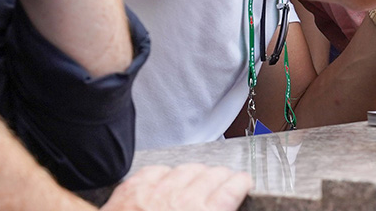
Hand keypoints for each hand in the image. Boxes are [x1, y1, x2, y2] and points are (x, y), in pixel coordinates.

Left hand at [102, 164, 251, 210]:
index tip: (242, 183)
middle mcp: (182, 200)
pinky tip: (167, 182)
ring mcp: (155, 191)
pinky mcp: (133, 189)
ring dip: (196, 174)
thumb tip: (223, 208)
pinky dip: (165, 174)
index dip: (241, 183)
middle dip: (222, 177)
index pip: (232, 187)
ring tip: (197, 181)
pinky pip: (158, 170)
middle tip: (223, 183)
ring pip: (188, 168)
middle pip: (213, 174)